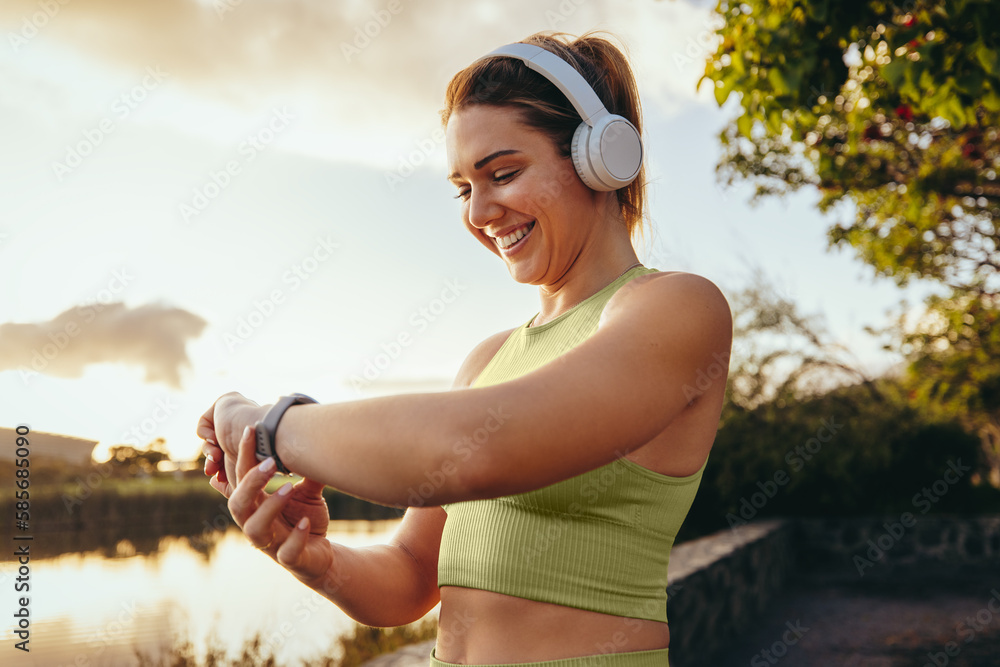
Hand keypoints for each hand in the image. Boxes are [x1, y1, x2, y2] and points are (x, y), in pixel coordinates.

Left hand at [197, 392, 268, 491]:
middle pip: (219, 445)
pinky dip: (206, 435)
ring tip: (216, 458)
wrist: (264, 442)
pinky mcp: (225, 403)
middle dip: (213, 461)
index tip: (219, 478)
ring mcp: (236, 414)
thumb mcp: (244, 479)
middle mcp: (245, 427)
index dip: (221, 466)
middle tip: (211, 472)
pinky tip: (216, 440)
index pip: (229, 454)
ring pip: (211, 436)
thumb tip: (213, 481)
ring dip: (210, 451)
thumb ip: (230, 486)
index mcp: (252, 442)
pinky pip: (205, 423)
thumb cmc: (260, 463)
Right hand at [224, 426, 334, 586]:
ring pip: (255, 529)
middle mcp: (257, 525)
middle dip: (250, 482)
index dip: (242, 456)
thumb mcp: (305, 492)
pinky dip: (295, 537)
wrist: (321, 556)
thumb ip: (302, 469)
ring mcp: (272, 544)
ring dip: (269, 507)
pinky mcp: (292, 561)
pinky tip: (304, 522)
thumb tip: (304, 435)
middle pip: (238, 504)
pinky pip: (287, 553)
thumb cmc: (304, 520)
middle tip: (270, 462)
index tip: (251, 429)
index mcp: (255, 506)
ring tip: (288, 487)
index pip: (240, 479)